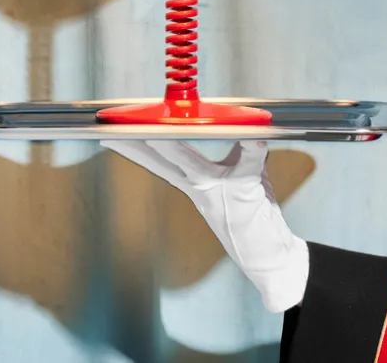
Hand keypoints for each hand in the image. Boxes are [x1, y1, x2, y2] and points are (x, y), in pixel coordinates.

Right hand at [100, 139, 308, 312]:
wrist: (270, 258)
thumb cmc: (254, 219)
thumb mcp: (240, 179)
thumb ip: (238, 153)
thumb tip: (242, 127)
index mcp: (196, 184)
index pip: (161, 161)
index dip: (136, 147)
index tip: (116, 134)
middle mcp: (202, 187)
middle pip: (165, 161)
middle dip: (141, 143)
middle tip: (121, 129)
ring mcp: (220, 190)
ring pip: (190, 163)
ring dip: (174, 146)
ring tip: (159, 128)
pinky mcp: (244, 190)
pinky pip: (248, 162)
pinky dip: (253, 146)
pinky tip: (256, 135)